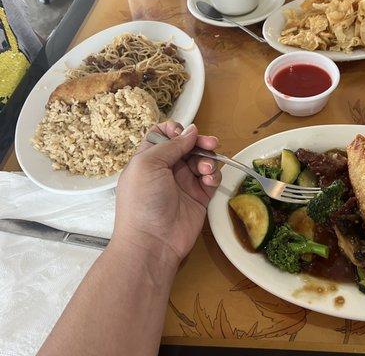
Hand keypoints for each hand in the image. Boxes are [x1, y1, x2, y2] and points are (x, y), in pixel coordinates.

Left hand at [112, 121, 220, 270]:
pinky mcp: (200, 197)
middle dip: (199, 142)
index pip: (163, 135)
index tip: (182, 133)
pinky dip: (213, 176)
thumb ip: (171, 145)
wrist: (153, 242)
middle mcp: (167, 168)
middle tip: (210, 143)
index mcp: (150, 158)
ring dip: (207, 160)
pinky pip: (211, 179)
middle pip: (188, 145)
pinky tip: (209, 182)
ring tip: (206, 171)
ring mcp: (184, 183)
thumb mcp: (148, 164)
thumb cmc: (142, 201)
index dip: (174, 130)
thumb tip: (191, 130)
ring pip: (202, 160)